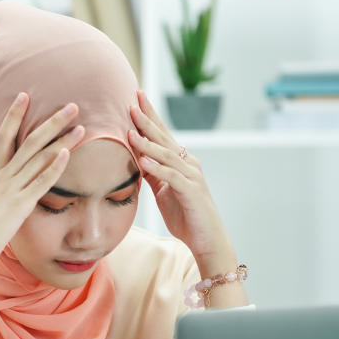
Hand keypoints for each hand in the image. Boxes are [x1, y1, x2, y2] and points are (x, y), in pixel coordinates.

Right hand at [0, 94, 85, 267]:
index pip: (5, 136)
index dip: (14, 115)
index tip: (24, 95)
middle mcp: (5, 176)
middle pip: (30, 141)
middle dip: (52, 122)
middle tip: (72, 106)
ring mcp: (14, 189)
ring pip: (39, 158)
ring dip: (62, 140)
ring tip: (81, 127)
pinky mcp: (22, 205)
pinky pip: (41, 182)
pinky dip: (54, 167)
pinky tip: (66, 154)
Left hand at [127, 90, 234, 269]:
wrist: (206, 239)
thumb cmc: (185, 215)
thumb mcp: (163, 191)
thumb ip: (153, 174)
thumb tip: (137, 159)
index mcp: (180, 162)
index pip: (162, 135)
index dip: (150, 116)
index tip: (136, 99)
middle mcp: (188, 164)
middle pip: (165, 138)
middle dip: (148, 120)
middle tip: (133, 102)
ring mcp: (191, 177)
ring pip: (167, 155)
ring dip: (148, 143)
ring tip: (132, 130)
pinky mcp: (191, 192)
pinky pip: (171, 177)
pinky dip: (157, 168)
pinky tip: (143, 160)